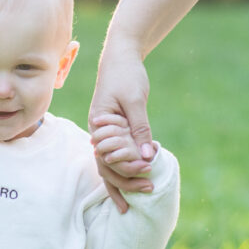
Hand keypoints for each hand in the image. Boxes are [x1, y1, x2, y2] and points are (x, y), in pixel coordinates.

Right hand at [89, 41, 154, 212]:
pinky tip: (138, 179)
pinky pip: (118, 154)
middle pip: (107, 166)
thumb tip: (146, 156)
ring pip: (110, 164)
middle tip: (149, 189)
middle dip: (126, 181)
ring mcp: (105, 133)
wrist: (121, 57)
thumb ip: (140, 128)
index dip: (127, 167)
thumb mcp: (134, 101)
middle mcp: (99, 132)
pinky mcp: (115, 131)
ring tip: (145, 191)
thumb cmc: (126, 75)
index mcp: (98, 125)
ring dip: (126, 179)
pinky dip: (126, 168)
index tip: (148, 169)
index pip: (108, 157)